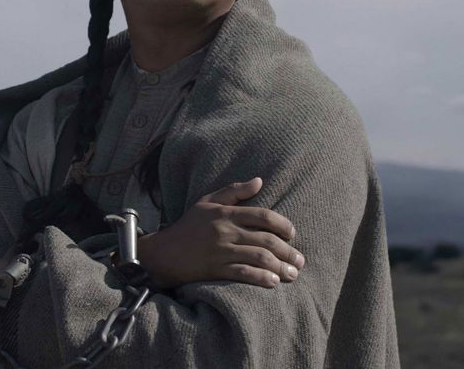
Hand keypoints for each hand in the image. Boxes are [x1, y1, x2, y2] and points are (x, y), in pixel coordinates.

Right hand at [136, 177, 304, 289]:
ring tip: (292, 275)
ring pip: (258, 257)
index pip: (263, 215)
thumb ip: (234, 191)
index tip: (292, 234)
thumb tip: (260, 180)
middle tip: (299, 261)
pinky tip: (273, 282)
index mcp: (226, 213)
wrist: (163, 252)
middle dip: (288, 252)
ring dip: (280, 267)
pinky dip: (261, 278)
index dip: (282, 225)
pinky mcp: (215, 269)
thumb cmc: (188, 225)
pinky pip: (243, 273)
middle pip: (266, 239)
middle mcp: (225, 231)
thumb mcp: (208, 202)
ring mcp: (221, 251)